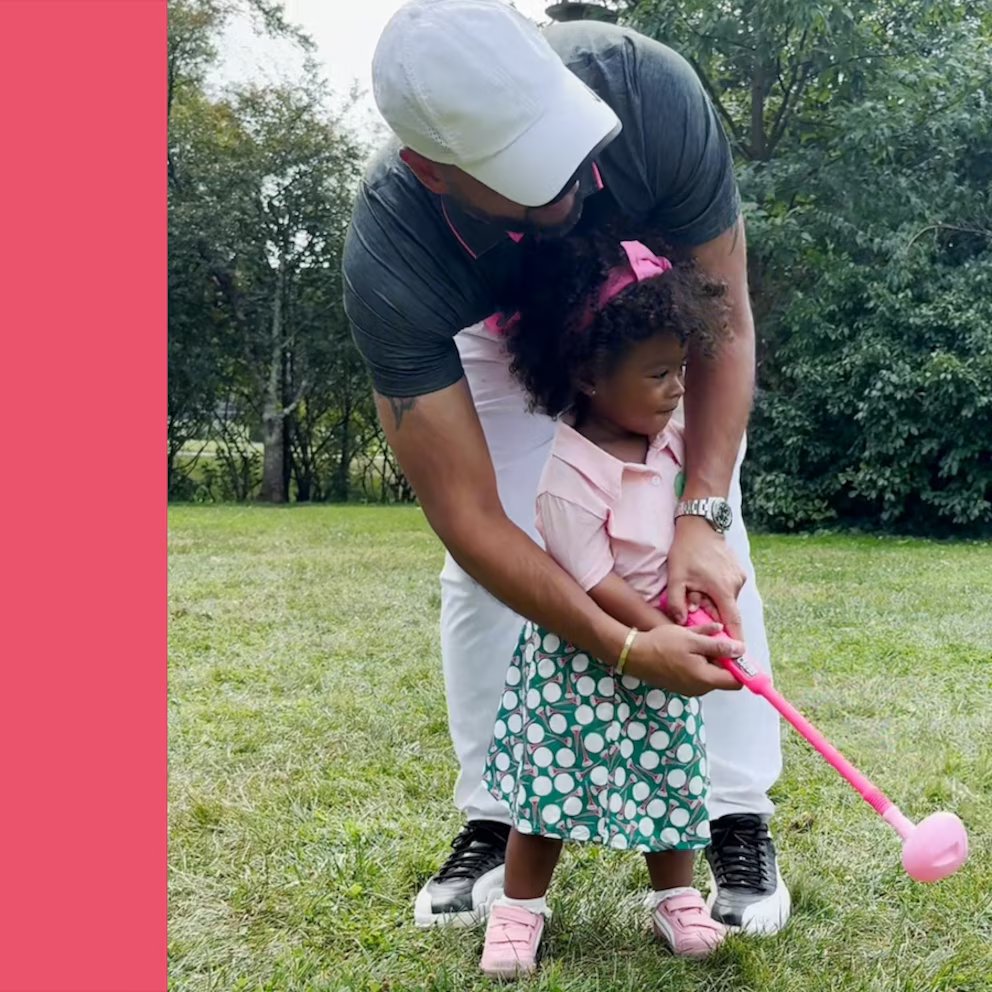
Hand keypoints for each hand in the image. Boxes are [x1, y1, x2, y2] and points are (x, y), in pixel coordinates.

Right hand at [623, 622, 743, 695]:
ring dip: (708, 660)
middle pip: (722, 677)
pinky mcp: (679, 686)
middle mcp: (699, 689)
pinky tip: (685, 650)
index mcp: (705, 679)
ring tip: (694, 642)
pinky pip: (697, 676)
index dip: (739, 666)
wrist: (634, 654)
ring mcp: (688, 689)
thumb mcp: (692, 639)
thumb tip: (740, 649)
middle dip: (722, 659)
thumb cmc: (663, 645)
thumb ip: (718, 645)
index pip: (736, 681)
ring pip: (709, 675)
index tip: (735, 650)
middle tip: (711, 640)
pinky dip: (697, 663)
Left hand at [666, 516, 746, 639]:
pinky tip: (705, 584)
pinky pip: (729, 590)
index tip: (738, 655)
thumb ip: (678, 602)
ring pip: (728, 600)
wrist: (699, 526)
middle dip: (715, 616)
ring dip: (715, 603)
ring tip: (698, 593)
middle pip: (727, 611)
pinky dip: (718, 593)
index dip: (735, 639)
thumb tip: (682, 623)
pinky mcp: (738, 571)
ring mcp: (739, 577)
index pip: (732, 622)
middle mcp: (735, 584)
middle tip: (698, 610)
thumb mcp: (676, 577)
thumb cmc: (686, 551)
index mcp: (722, 589)